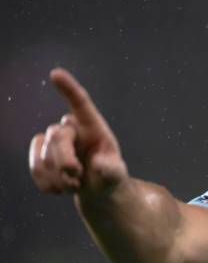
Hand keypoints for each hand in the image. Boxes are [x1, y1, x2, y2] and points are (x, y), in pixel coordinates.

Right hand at [29, 68, 127, 194]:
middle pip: (57, 136)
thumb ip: (112, 170)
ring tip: (75, 185)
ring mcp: (53, 140)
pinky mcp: (40, 153)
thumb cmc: (109, 174)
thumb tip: (99, 165)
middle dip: (65, 160)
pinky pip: (36, 166)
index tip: (55, 74)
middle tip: (76, 176)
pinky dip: (47, 183)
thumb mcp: (117, 174)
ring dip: (59, 177)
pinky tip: (60, 189)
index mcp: (93, 126)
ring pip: (45, 155)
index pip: (80, 103)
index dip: (68, 89)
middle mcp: (72, 128)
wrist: (97, 188)